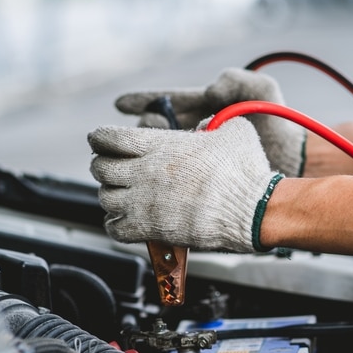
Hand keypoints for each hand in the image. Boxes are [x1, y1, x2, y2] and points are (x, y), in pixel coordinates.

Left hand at [88, 117, 282, 252]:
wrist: (252, 209)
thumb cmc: (246, 171)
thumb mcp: (233, 130)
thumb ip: (214, 124)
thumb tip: (208, 126)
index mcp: (161, 145)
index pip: (110, 137)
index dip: (100, 138)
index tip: (100, 141)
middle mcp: (146, 171)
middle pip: (100, 167)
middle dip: (103, 167)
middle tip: (112, 169)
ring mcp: (145, 201)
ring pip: (104, 198)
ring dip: (110, 196)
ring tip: (121, 196)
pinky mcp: (150, 228)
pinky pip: (114, 228)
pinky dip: (115, 225)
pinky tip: (124, 222)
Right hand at [114, 67, 306, 176]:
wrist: (295, 160)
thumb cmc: (279, 122)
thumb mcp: (262, 90)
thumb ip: (237, 80)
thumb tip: (210, 90)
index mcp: (202, 108)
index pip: (165, 101)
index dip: (140, 101)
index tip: (119, 103)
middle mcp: (193, 132)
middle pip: (152, 130)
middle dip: (140, 132)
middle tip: (139, 139)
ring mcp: (194, 157)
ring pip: (155, 156)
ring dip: (144, 158)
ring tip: (141, 162)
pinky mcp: (198, 180)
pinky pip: (170, 180)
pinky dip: (157, 182)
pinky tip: (148, 188)